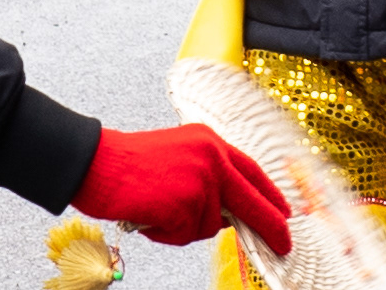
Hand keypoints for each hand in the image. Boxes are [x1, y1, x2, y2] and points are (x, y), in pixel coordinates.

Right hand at [73, 124, 290, 252]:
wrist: (100, 162)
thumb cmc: (131, 164)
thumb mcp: (179, 157)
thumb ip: (207, 178)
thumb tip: (231, 215)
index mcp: (209, 141)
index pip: (250, 170)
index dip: (270, 194)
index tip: (285, 212)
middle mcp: (211, 156)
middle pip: (253, 200)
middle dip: (271, 226)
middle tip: (285, 244)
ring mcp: (201, 179)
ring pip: (212, 224)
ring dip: (187, 228)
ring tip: (158, 208)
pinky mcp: (187, 203)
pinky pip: (188, 235)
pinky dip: (170, 234)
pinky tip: (151, 215)